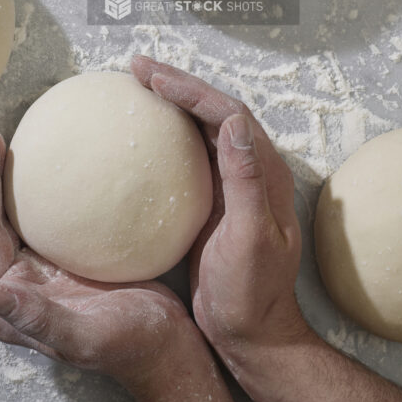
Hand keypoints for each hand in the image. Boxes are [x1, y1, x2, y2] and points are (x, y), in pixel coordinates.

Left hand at [0, 126, 196, 395]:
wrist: (167, 345)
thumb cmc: (131, 346)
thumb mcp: (86, 336)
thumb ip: (39, 318)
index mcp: (10, 313)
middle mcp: (16, 290)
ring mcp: (39, 274)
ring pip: (3, 221)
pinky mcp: (64, 260)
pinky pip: (33, 220)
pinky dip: (26, 191)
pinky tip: (37, 164)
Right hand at [131, 57, 307, 368]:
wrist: (251, 334)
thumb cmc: (251, 293)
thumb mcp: (249, 238)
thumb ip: (245, 182)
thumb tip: (235, 123)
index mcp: (265, 174)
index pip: (228, 114)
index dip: (192, 90)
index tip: (154, 77)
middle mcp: (251, 172)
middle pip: (215, 111)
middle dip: (179, 84)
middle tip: (137, 67)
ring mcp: (232, 186)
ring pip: (203, 129)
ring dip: (173, 103)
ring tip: (138, 86)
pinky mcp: (213, 202)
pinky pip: (190, 155)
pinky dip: (167, 136)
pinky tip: (141, 136)